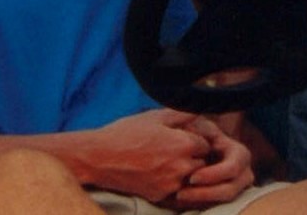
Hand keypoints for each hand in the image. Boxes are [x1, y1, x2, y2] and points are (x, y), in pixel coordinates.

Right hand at [80, 109, 220, 202]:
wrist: (100, 158)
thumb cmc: (127, 133)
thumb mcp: (155, 117)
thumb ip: (182, 114)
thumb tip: (200, 110)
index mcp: (184, 144)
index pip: (206, 144)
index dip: (196, 139)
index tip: (185, 137)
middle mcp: (182, 166)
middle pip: (202, 163)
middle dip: (193, 157)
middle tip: (176, 150)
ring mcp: (171, 184)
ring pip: (190, 179)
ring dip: (185, 172)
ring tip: (166, 161)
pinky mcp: (160, 196)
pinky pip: (176, 191)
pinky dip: (172, 184)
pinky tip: (157, 173)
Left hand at [169, 116, 254, 209]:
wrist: (185, 148)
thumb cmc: (191, 133)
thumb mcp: (195, 125)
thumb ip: (196, 122)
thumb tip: (196, 118)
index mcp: (237, 152)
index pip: (233, 167)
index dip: (214, 174)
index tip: (191, 178)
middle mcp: (242, 172)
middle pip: (231, 189)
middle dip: (206, 193)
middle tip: (181, 193)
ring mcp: (236, 187)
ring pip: (224, 201)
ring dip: (202, 201)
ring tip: (178, 197)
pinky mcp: (224, 198)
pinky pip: (216, 207)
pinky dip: (201, 205)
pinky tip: (182, 202)